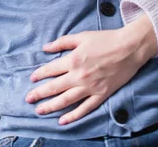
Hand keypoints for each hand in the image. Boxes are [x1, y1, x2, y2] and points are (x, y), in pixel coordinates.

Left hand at [25, 15, 157, 124]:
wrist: (129, 48)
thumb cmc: (105, 39)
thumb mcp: (82, 37)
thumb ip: (62, 42)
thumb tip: (45, 48)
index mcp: (73, 60)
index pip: (51, 70)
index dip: (40, 75)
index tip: (32, 79)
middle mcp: (79, 76)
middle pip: (55, 87)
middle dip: (39, 94)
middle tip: (28, 99)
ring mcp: (90, 87)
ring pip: (66, 100)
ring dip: (51, 106)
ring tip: (40, 111)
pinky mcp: (101, 94)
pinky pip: (85, 108)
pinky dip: (73, 116)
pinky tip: (63, 121)